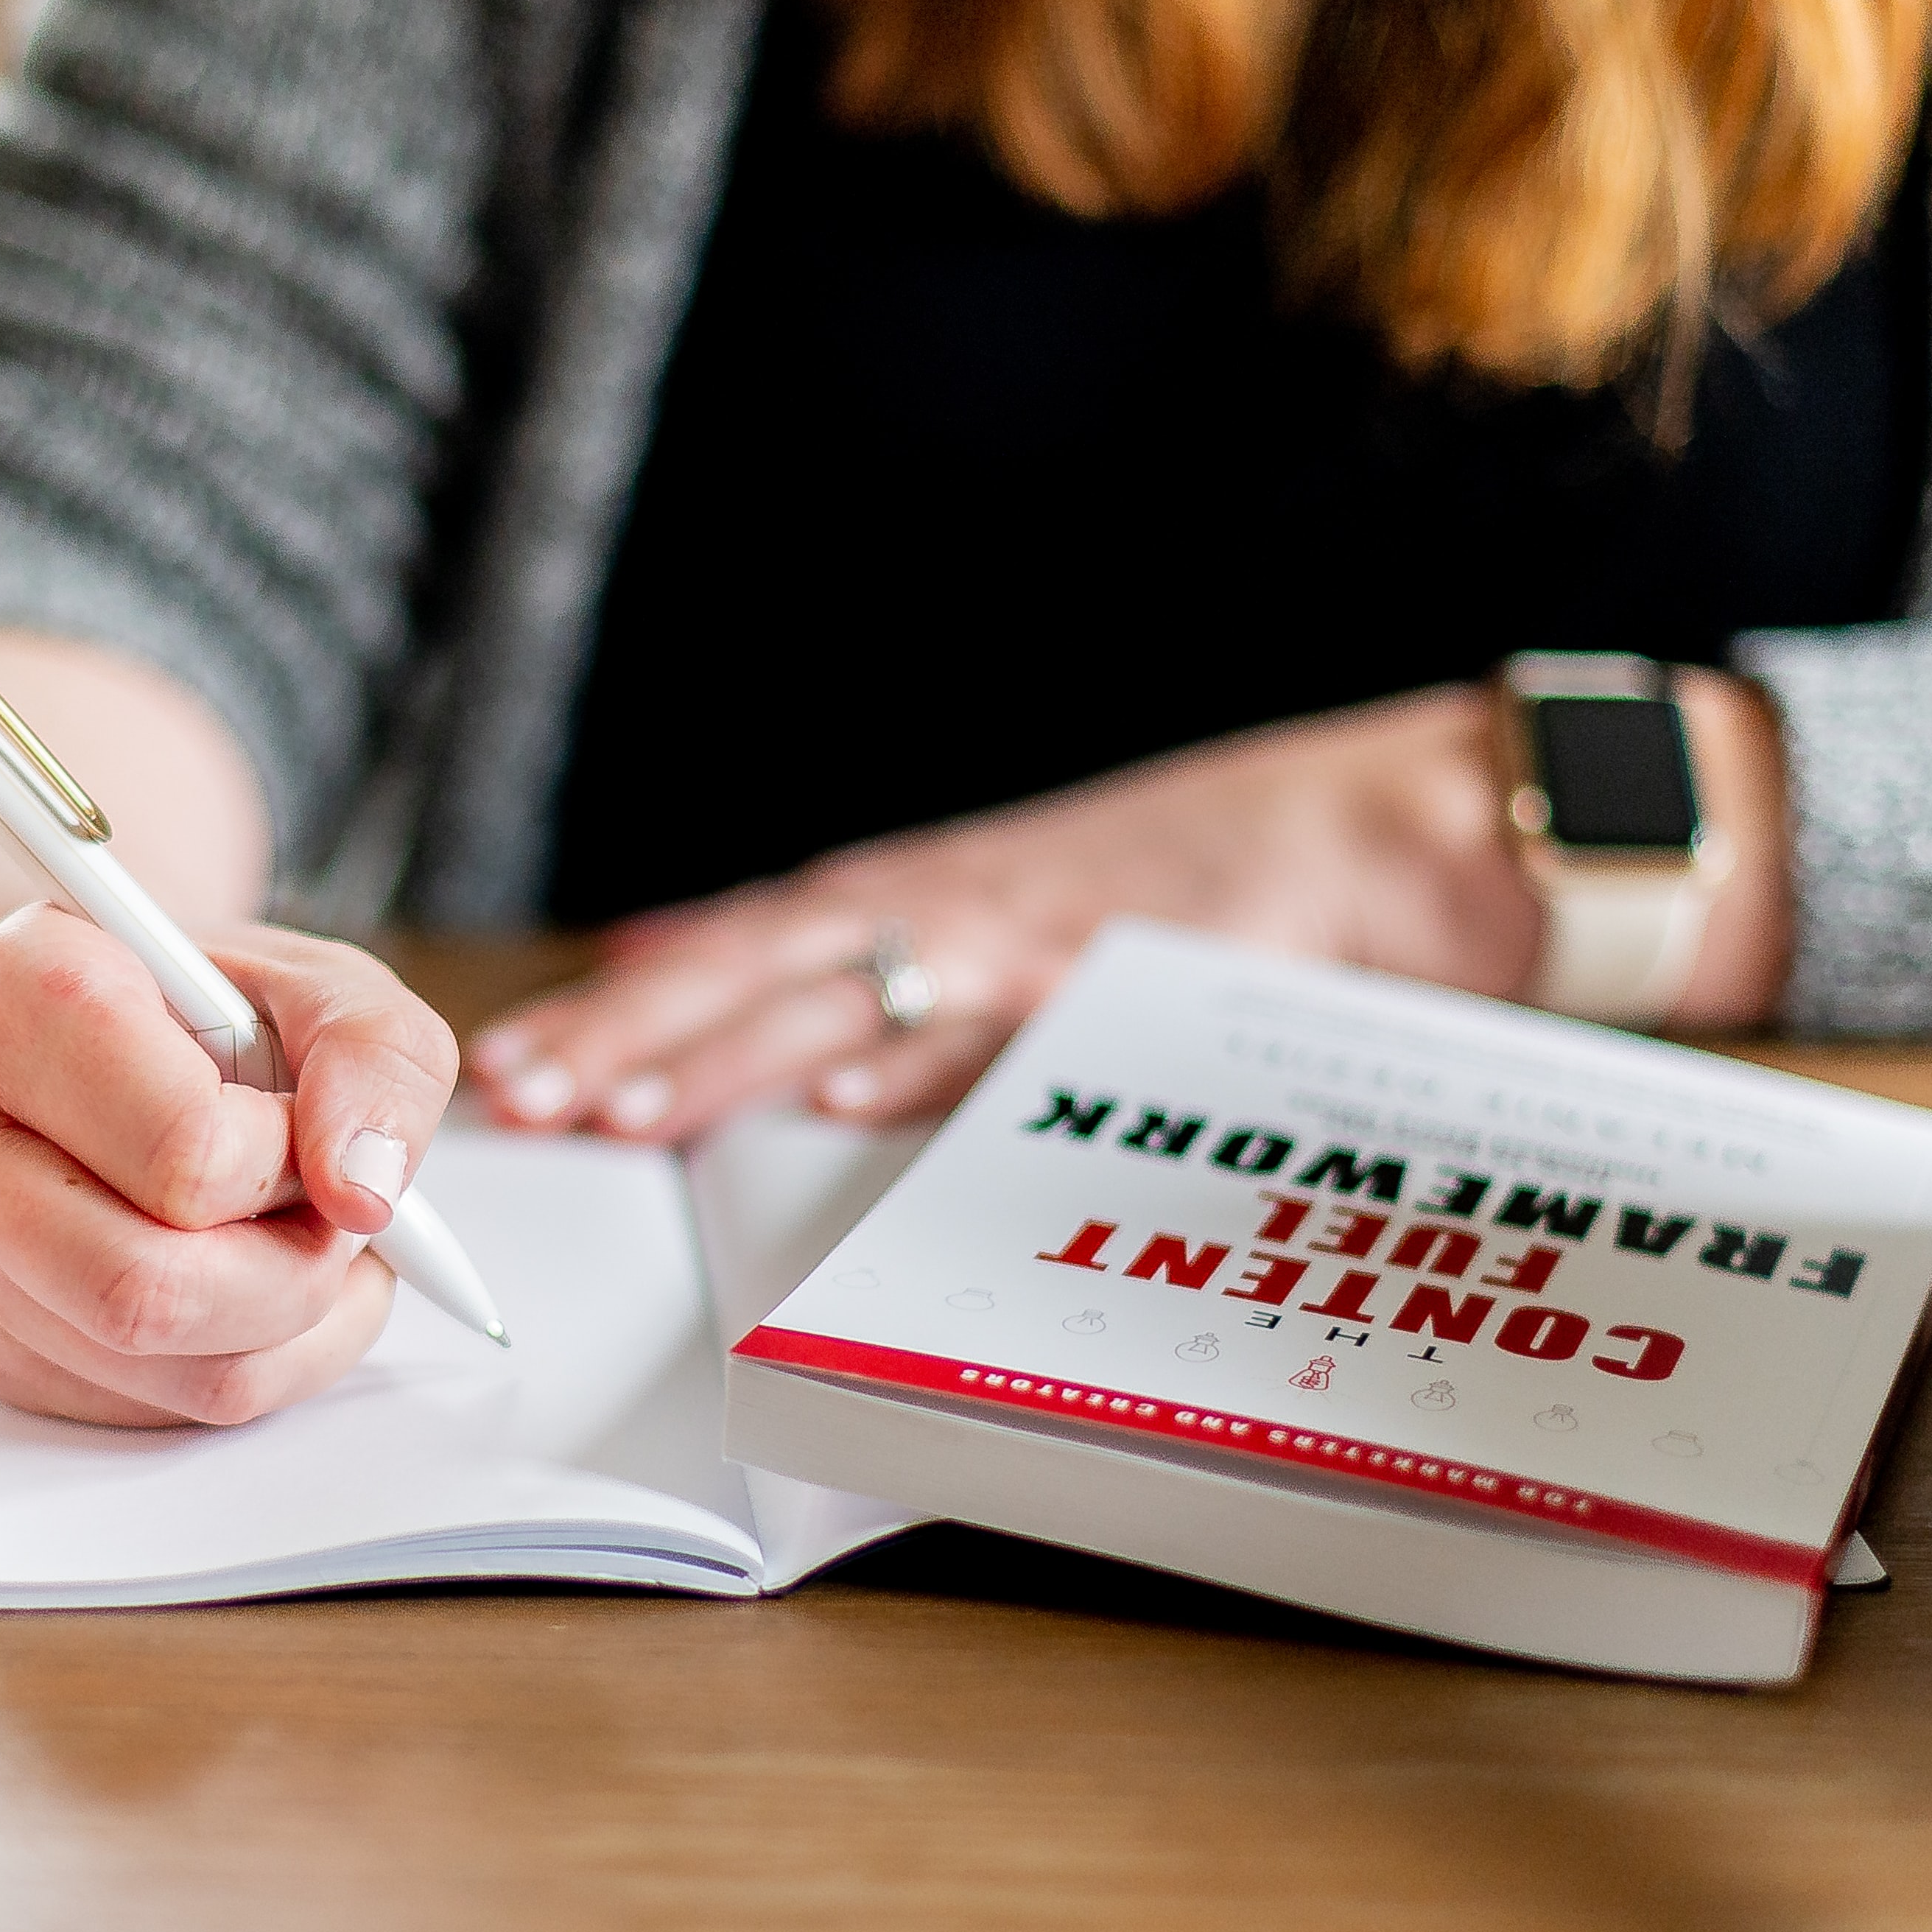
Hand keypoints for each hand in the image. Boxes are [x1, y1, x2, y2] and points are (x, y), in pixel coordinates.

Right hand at [0, 905, 458, 1425]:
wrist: (106, 1042)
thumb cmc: (208, 1007)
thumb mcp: (321, 986)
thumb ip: (376, 1055)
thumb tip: (365, 1191)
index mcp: (9, 996)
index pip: (182, 1149)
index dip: (288, 1157)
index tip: (300, 1122)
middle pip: (145, 1291)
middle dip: (292, 1273)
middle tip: (332, 1218)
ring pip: (155, 1368)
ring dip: (289, 1328)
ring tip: (310, 1245)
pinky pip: (150, 1407)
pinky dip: (252, 1364)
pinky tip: (257, 1288)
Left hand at [469, 675, 1790, 1141]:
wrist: (1416, 827)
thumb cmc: (1243, 893)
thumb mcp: (1060, 930)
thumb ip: (939, 992)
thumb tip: (808, 1054)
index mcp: (947, 895)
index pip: (757, 949)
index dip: (638, 1005)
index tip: (530, 1058)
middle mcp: (970, 903)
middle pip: (763, 969)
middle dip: (631, 1035)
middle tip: (515, 1091)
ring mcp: (1042, 935)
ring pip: (849, 992)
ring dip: (721, 1049)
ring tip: (609, 1104)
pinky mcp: (1128, 971)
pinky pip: (1010, 1020)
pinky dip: (918, 1050)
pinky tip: (833, 1089)